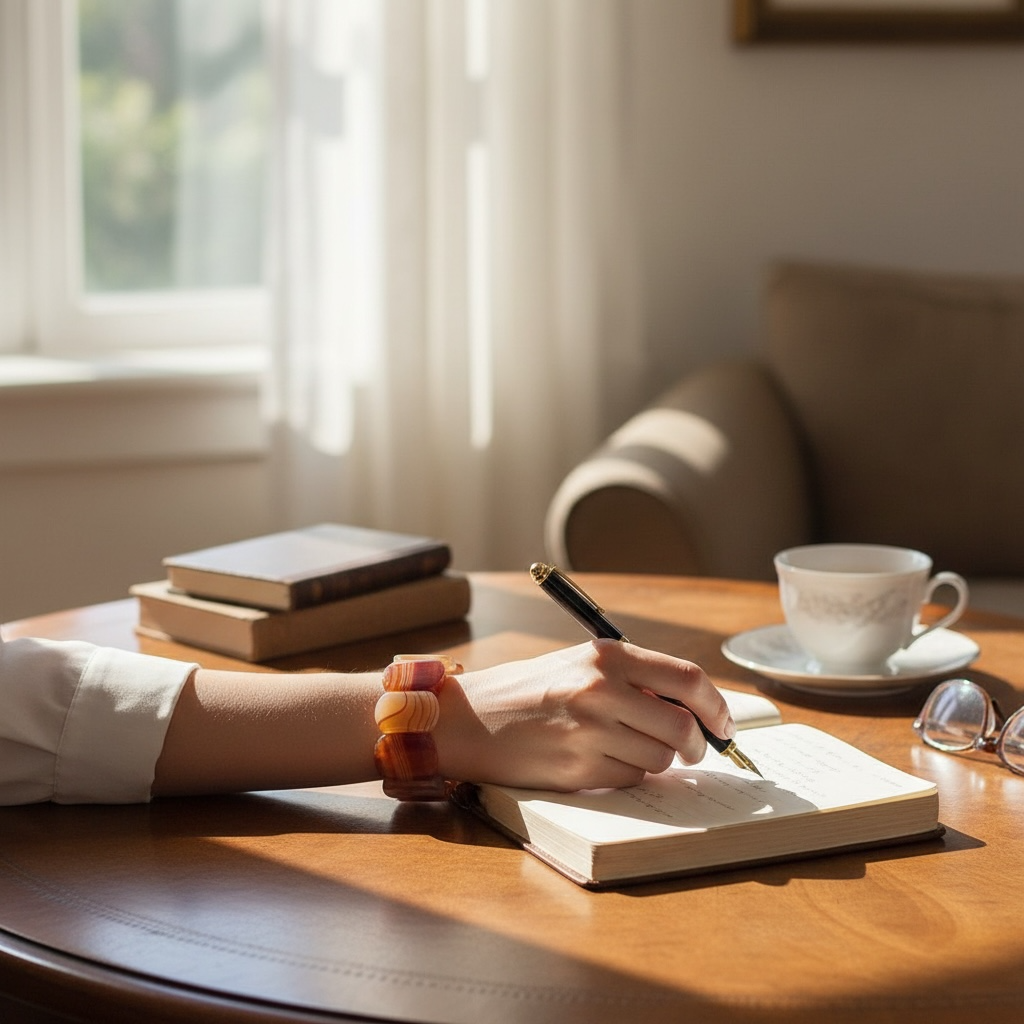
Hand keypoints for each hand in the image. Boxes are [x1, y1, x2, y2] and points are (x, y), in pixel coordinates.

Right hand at [434, 640, 734, 791]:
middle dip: (696, 745)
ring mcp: (590, 732)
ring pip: (659, 759)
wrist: (471, 718)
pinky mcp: (578, 769)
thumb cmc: (531, 690)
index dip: (717, 706)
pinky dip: (625, 774)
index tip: (724, 724)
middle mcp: (602, 690)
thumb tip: (696, 710)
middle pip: (682, 727)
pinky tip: (596, 759)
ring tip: (621, 747)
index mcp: (607, 655)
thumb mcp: (581, 664)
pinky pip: (629, 779)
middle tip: (692, 749)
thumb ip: (635, 680)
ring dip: (654, 760)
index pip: (688, 679)